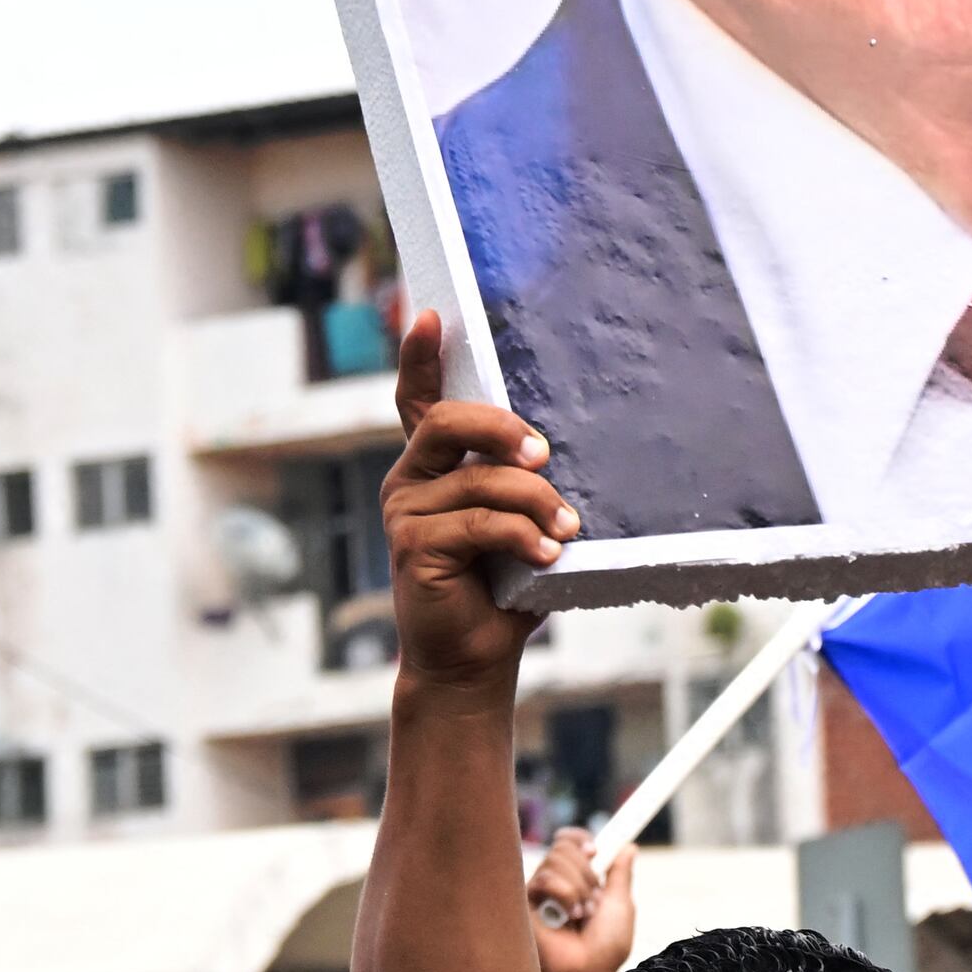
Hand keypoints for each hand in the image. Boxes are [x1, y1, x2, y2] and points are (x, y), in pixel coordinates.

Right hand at [380, 308, 570, 687]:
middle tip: (545, 455)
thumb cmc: (504, 584)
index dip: (419, 356)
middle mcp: (410, 480)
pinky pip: (480, 523)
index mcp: (434, 466)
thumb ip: (523, 482)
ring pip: (480, 480)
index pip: (418, 400)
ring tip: (567, 531)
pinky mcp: (412, 546)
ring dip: (536, 502)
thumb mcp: (519, 521)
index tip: (428, 314)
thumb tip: (560, 451)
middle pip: (448, 421)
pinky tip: (547, 556)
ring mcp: (405, 511)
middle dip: (503, 428)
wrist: (475, 656)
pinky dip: (523, 536)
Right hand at [529, 824, 634, 971]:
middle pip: (562, 846)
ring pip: (555, 859)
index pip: (568, 843)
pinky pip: (544, 879)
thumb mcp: (620, 905)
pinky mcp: (523, 904)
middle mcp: (554, 886)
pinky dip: (565, 894)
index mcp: (576, 883)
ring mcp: (537, 895)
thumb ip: (620, 875)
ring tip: (583, 915)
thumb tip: (628, 847)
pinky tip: (567, 918)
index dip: (580, 840)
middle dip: (586, 871)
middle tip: (594, 900)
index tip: (595, 850)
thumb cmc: (604, 948)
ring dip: (579, 887)